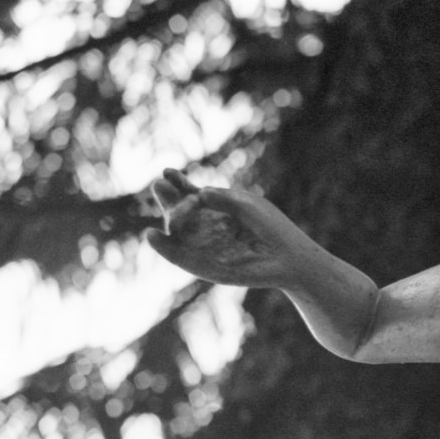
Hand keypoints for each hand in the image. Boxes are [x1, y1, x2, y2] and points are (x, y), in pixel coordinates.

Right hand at [147, 169, 303, 286]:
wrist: (288, 258)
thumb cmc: (271, 227)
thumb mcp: (247, 206)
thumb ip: (223, 199)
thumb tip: (198, 194)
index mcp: (215, 207)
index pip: (190, 193)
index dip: (177, 182)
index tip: (166, 172)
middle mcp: (204, 225)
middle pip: (178, 210)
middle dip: (167, 197)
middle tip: (159, 186)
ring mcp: (202, 245)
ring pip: (176, 232)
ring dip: (166, 220)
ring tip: (163, 211)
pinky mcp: (203, 266)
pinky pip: (179, 257)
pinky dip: (164, 248)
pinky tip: (152, 236)